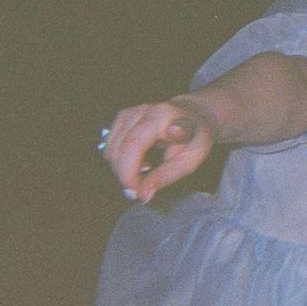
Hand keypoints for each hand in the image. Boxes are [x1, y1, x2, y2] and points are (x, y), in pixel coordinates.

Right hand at [101, 98, 216, 203]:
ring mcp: (130, 112)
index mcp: (162, 116)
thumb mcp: (191, 159)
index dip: (129, 170)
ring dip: (122, 169)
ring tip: (147, 171)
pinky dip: (120, 160)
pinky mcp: (122, 117)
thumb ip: (167, 175)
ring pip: (111, 150)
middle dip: (126, 177)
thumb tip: (143, 194)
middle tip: (143, 190)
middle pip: (118, 151)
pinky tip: (140, 160)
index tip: (136, 190)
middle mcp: (142, 111)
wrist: (196, 114)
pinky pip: (110, 146)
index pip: (133, 145)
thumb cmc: (196, 137)